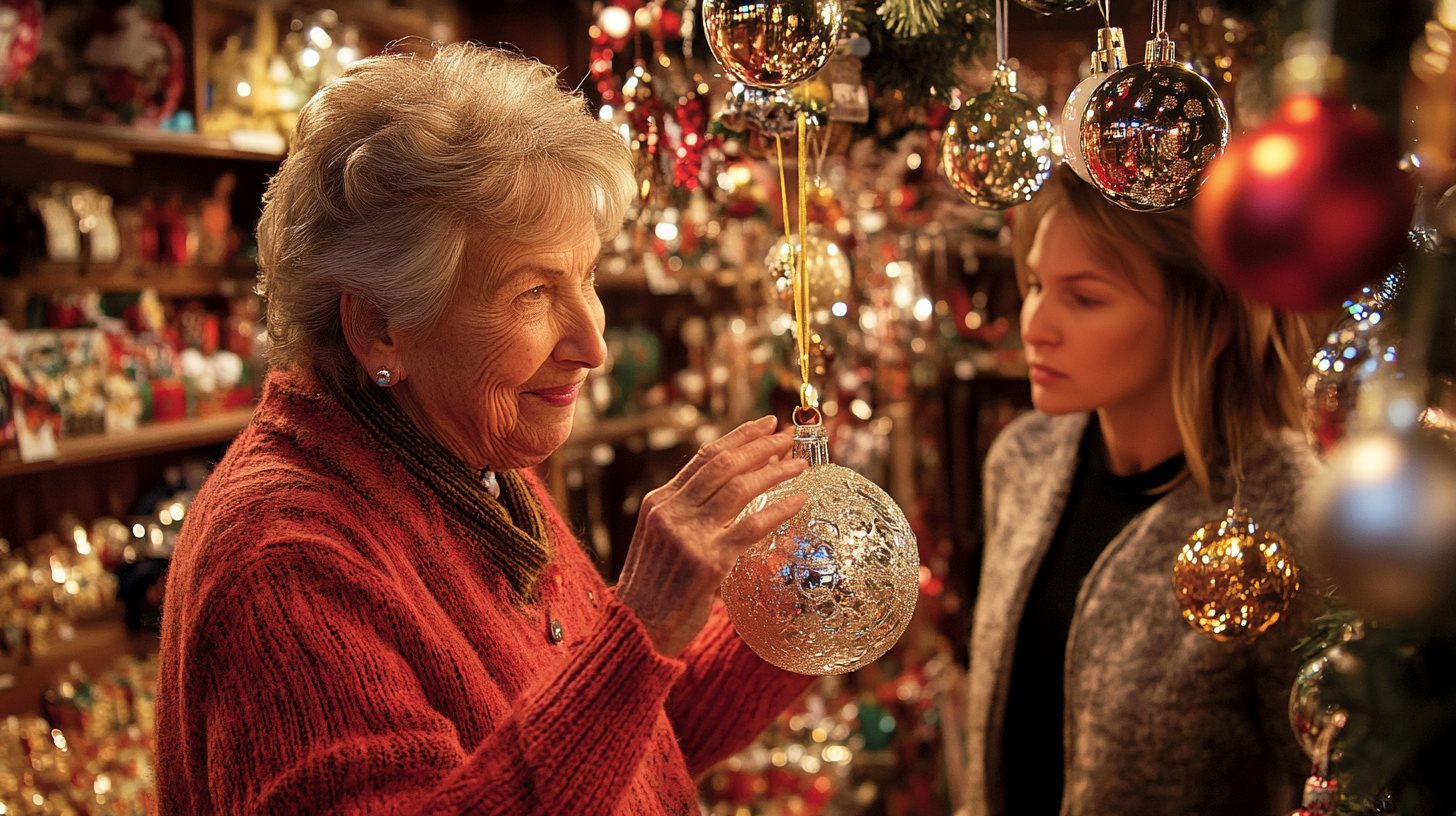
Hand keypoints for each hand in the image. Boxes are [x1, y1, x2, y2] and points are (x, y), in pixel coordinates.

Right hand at [616, 415, 807, 657]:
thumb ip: (686, 517)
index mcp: (660, 503)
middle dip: (760, 445)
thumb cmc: (654, 591)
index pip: (704, 458)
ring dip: (774, 471)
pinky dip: (779, 509)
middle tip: (788, 435)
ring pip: (739, 488)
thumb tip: (729, 496)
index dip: (739, 437)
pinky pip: (752, 526)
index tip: (765, 425)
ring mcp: (689, 536)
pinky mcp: (708, 563)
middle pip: (723, 464)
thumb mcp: (659, 542)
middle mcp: (671, 512)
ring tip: (799, 463)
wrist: (636, 632)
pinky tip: (799, 500)